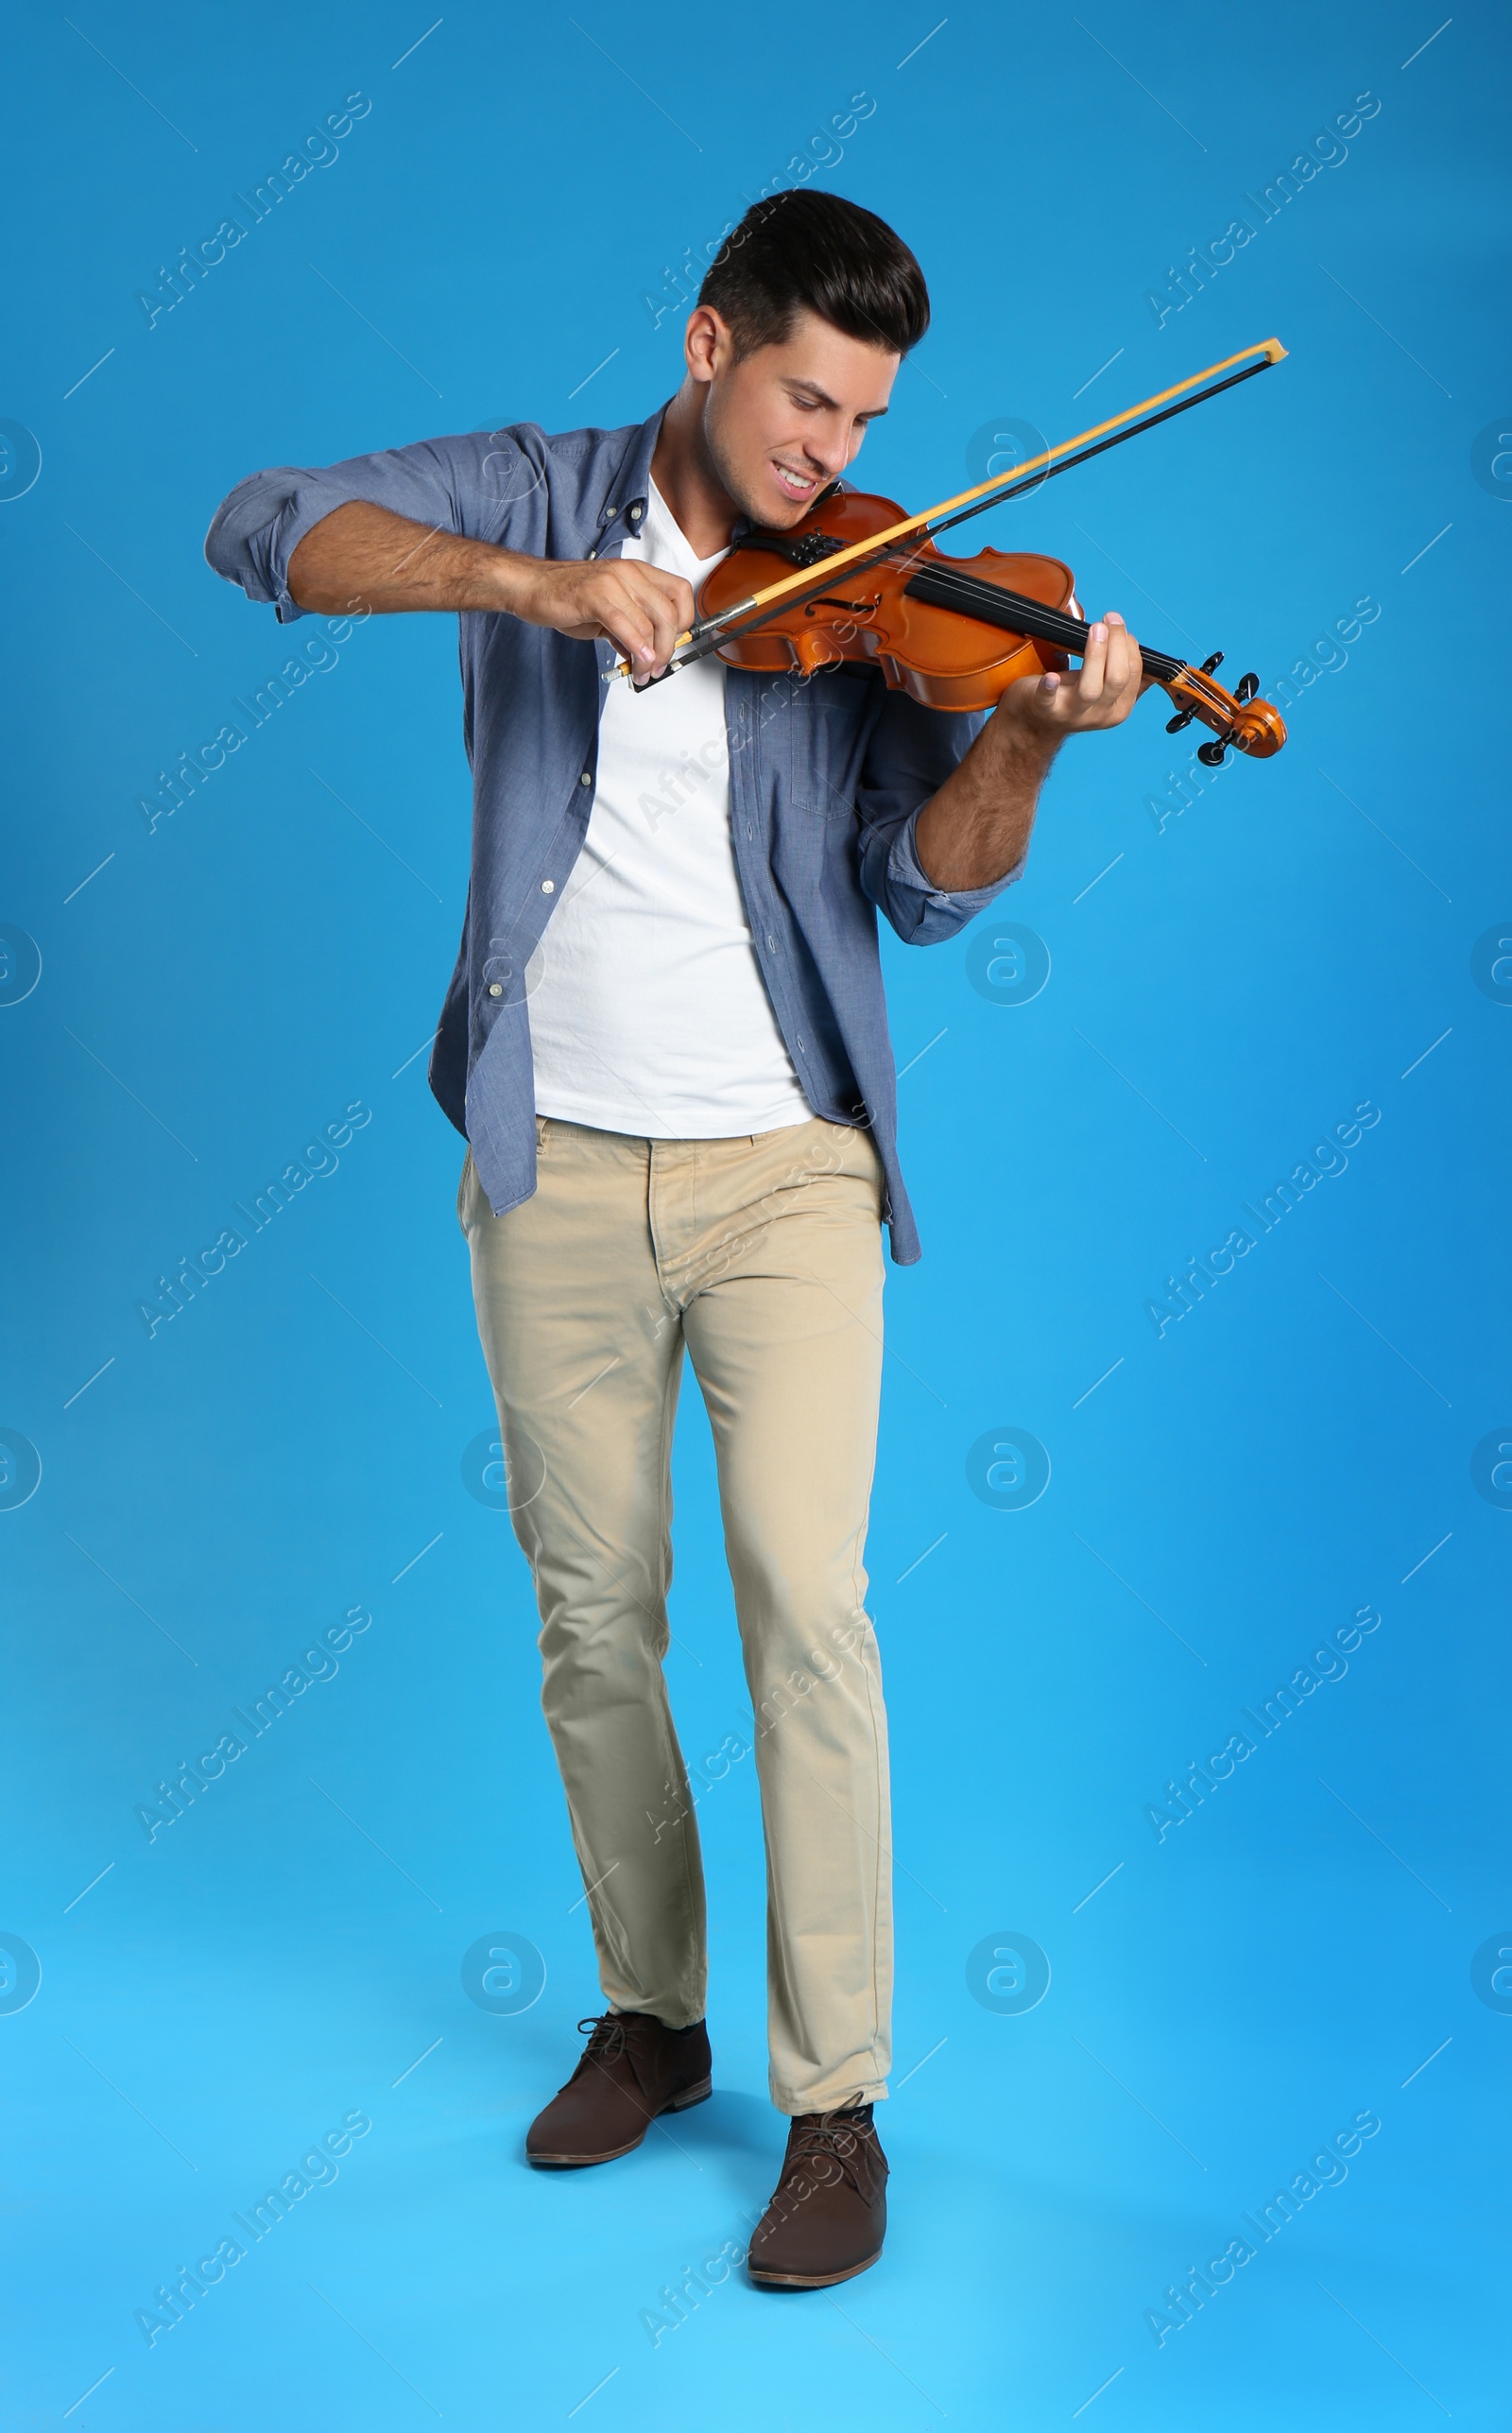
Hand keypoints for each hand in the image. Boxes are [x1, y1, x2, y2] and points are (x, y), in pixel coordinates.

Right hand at [499, 555, 694, 676]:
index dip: (684, 622)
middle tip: (658, 669)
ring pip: (649, 623)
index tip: (674, 644)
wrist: (531, 587)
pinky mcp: (595, 595)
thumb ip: (630, 629)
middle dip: (669, 649)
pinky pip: (625, 624)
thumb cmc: (567, 596)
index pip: (680, 593)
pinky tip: (636, 662)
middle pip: (669, 613)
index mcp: (637, 573)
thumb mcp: (607, 612)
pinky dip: (636, 647)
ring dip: (651, 656)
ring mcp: (613, 582)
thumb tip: (646, 655)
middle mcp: (630, 573)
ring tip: (642, 673)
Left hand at [996, 610, 1148, 741]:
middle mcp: (1099, 714)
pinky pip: (1048, 701)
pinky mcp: (1045, 709)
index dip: (1129, 646)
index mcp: (1119, 708)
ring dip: (1095, 655)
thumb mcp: (1106, 692)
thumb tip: (1147, 656)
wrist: (1036, 721)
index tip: (1117, 625)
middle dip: (1116, 645)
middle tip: (1109, 619)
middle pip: (1117, 679)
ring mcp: (1071, 714)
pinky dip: (1050, 688)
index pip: (1133, 674)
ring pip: (1090, 689)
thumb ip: (1126, 678)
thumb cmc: (1072, 697)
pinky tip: (1051, 677)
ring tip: (1095, 629)